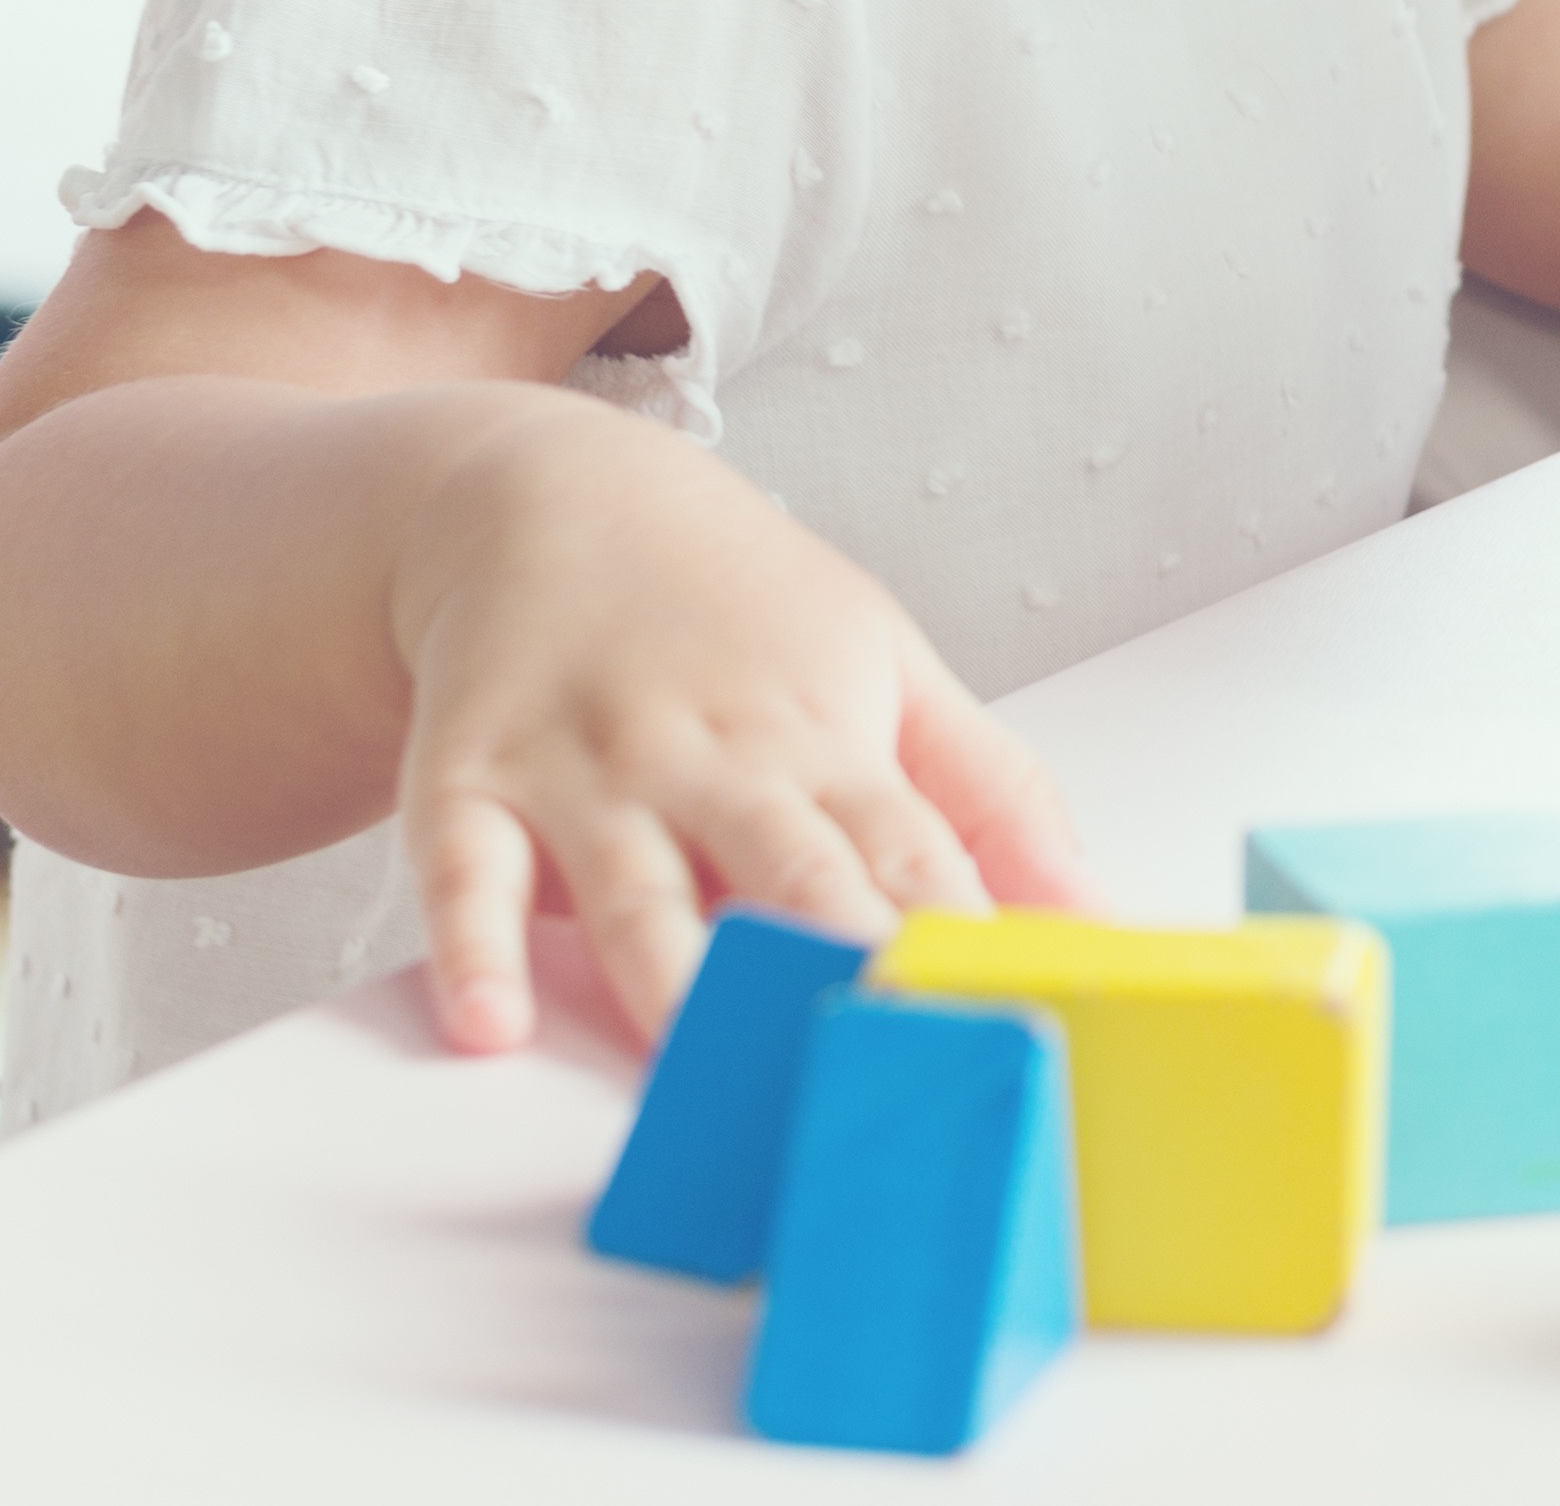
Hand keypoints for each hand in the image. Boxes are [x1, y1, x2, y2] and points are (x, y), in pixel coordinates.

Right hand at [387, 396, 1090, 1054]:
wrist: (554, 499)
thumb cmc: (738, 607)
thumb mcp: (890, 665)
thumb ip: (992, 790)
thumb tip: (1092, 907)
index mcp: (827, 738)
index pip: (911, 852)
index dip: (954, 935)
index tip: (994, 1018)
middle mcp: (713, 759)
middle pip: (787, 871)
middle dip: (833, 956)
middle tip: (871, 1055)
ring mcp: (590, 775)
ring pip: (635, 890)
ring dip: (669, 975)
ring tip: (696, 1059)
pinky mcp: (470, 785)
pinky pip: (467, 875)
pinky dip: (475, 951)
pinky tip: (487, 1023)